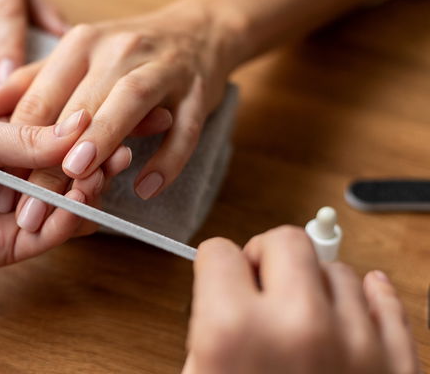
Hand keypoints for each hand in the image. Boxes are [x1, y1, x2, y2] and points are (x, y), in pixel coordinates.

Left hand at [0, 2, 241, 223]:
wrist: (202, 31)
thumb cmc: (125, 54)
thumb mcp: (73, 59)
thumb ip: (31, 84)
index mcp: (80, 46)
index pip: (40, 99)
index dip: (16, 143)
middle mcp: (118, 51)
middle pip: (79, 106)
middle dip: (52, 158)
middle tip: (31, 204)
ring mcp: (162, 69)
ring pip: (129, 102)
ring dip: (104, 138)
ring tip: (80, 178)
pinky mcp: (198, 93)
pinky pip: (185, 128)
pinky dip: (168, 159)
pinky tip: (145, 188)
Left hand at [0, 114, 128, 278]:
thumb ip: (26, 136)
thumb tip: (81, 126)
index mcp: (3, 145)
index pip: (57, 138)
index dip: (88, 132)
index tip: (118, 118)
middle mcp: (13, 179)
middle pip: (68, 173)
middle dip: (95, 162)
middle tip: (117, 151)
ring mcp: (13, 213)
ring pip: (65, 205)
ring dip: (86, 191)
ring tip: (97, 175)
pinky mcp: (7, 247)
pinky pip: (50, 235)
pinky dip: (69, 220)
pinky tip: (77, 203)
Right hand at [184, 226, 419, 373]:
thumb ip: (205, 333)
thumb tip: (223, 298)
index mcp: (234, 332)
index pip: (219, 252)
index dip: (215, 267)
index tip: (220, 277)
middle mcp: (298, 328)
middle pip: (286, 240)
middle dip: (268, 258)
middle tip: (262, 286)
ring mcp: (356, 346)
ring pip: (339, 271)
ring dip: (317, 289)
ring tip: (303, 324)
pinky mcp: (396, 368)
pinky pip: (388, 302)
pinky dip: (370, 301)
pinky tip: (348, 312)